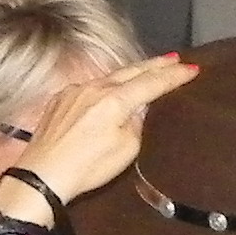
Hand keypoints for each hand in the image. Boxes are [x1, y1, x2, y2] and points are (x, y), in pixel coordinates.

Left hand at [13, 57, 200, 208]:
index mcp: (114, 100)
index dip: (174, 76)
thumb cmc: (87, 168)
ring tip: (148, 69)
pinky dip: (107, 84)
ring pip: (110, 76)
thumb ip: (137, 122)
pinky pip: (91, 85)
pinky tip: (112, 88)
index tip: (192, 68)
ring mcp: (75, 91)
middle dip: (156, 64)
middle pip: (132, 71)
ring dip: (131, 73)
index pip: (152, 83)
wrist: (42, 175)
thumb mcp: (126, 149)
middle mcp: (95, 88)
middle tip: (175, 59)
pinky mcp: (60, 99)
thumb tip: (139, 108)